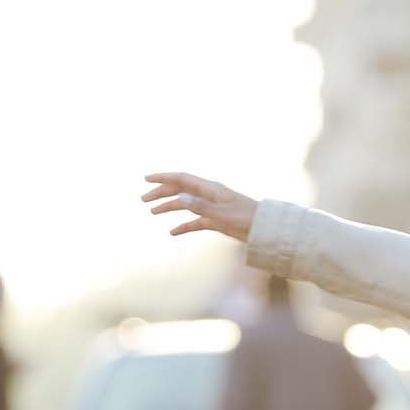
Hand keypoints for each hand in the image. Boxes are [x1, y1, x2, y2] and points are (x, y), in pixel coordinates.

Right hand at [142, 172, 257, 240]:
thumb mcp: (223, 213)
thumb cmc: (247, 218)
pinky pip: (196, 222)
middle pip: (181, 190)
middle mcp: (209, 196)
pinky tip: (173, 232)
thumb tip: (179, 198)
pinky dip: (184, 226)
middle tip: (144, 200)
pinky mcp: (216, 221)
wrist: (265, 230)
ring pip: (186, 205)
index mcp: (210, 189)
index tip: (146, 179)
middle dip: (162, 193)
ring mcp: (212, 208)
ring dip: (169, 207)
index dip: (163, 177)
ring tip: (152, 212)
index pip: (182, 179)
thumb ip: (201, 207)